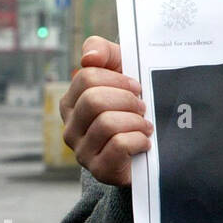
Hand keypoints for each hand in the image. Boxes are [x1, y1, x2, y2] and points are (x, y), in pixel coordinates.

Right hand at [59, 36, 152, 187]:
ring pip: (107, 123)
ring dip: (136, 121)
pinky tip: (145, 142)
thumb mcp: (122, 72)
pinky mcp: (100, 170)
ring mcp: (82, 151)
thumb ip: (103, 52)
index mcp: (72, 102)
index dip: (119, 79)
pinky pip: (118, 145)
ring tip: (145, 125)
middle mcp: (70, 127)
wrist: (152, 149)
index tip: (136, 87)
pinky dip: (139, 140)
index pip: (87, 77)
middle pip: (94, 100)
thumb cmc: (134, 106)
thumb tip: (89, 57)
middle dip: (127, 100)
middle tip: (142, 107)